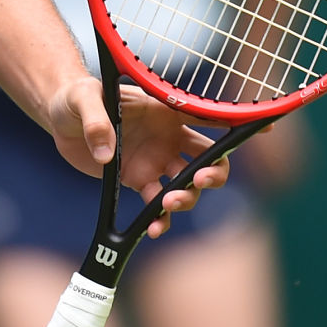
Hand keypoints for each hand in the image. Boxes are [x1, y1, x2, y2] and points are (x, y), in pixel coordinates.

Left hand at [46, 75, 228, 238]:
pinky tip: (153, 229)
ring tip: (167, 204)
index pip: (208, 113)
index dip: (236, 121)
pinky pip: (157, 206)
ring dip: (187, 198)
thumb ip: (97, 122)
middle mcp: (168, 137)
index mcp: (165, 109)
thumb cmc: (76, 97)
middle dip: (214, 172)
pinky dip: (160, 220)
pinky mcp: (138, 180)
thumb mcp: (84, 99)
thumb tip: (107, 154)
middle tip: (199, 179)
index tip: (266, 127)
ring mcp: (156, 160)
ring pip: (187, 185)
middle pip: (208, 157)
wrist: (60, 118)